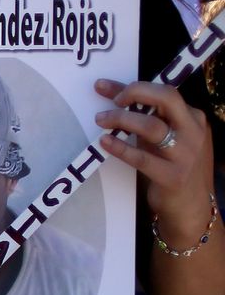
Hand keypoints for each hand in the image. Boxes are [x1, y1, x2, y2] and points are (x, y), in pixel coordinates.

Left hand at [95, 79, 215, 241]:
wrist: (191, 206)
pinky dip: (121, 148)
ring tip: (101, 120)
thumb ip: (144, 115)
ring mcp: (186, 154)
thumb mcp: (164, 137)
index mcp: (193, 118)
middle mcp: (194, 132)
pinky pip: (142, 158)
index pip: (164, 92)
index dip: (132, 87)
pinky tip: (105, 142)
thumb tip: (110, 91)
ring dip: (122, 120)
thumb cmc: (172, 165)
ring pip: (152, 127)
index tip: (103, 87)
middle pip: (167, 98)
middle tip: (111, 102)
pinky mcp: (172, 177)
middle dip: (135, 92)